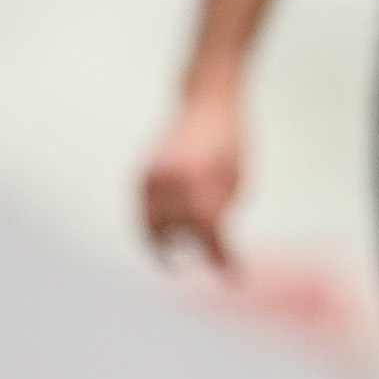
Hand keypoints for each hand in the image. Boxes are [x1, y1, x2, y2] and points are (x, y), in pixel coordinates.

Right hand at [140, 86, 244, 270]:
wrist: (207, 103)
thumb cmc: (230, 143)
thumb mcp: (236, 180)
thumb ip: (220, 213)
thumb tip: (211, 252)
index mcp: (196, 176)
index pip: (206, 229)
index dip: (220, 255)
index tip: (233, 275)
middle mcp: (168, 176)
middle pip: (176, 231)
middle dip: (196, 251)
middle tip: (215, 264)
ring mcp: (150, 175)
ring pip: (149, 227)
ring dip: (165, 247)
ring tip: (182, 261)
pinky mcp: (142, 175)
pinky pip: (142, 214)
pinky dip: (153, 231)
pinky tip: (169, 241)